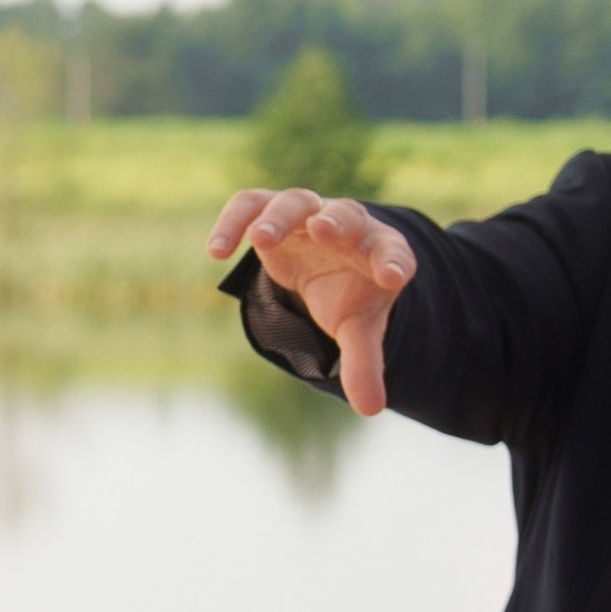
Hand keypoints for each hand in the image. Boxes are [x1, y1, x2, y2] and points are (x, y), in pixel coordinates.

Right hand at [209, 188, 416, 415]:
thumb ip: (364, 363)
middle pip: (347, 214)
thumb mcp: (357, 328)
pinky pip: (251, 205)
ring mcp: (307, 214)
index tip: (391, 277)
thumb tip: (371, 409)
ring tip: (259, 239)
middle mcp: (347, 226)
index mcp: (379, 252)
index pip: (394, 253)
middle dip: (334, 222)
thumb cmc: (348, 294)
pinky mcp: (270, 211)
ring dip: (279, 218)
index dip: (393, 263)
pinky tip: (216, 252)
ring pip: (295, 203)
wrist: (325, 261)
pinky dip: (233, 221)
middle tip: (320, 230)